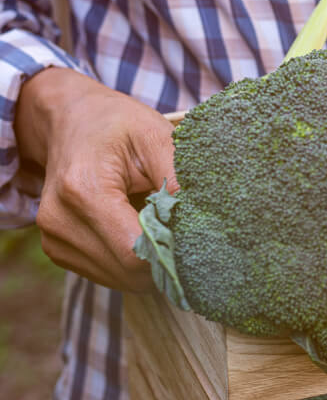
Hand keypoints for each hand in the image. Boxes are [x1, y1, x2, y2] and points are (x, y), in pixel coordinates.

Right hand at [14, 68, 176, 291]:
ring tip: (159, 227)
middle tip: (189, 236)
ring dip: (148, 263)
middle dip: (165, 259)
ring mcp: (54, 239)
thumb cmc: (116, 124)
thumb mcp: (154, 135)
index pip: (134, 250)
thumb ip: (176, 178)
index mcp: (84, 190)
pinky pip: (107, 274)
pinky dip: (131, 262)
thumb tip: (198, 218)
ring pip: (120, 279)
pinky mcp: (57, 250)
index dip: (172, 253)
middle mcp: (60, 220)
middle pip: (128, 271)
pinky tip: (138, 232)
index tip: (199, 240)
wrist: (71, 120)